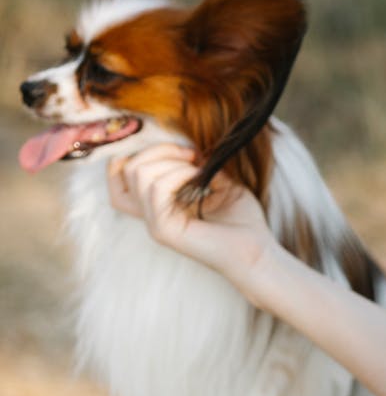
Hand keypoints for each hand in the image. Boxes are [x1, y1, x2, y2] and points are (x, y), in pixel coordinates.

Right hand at [108, 144, 275, 284]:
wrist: (258, 250)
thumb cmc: (243, 221)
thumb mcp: (219, 181)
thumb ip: (197, 164)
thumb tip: (186, 145)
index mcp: (159, 205)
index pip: (118, 176)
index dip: (140, 154)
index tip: (178, 153)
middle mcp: (151, 216)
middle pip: (126, 168)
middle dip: (159, 150)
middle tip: (191, 156)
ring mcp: (155, 224)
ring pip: (137, 173)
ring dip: (170, 160)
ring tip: (197, 169)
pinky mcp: (164, 231)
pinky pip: (156, 188)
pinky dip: (179, 174)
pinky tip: (200, 180)